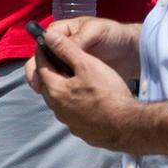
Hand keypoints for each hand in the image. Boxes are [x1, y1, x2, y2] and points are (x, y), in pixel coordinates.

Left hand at [26, 19, 140, 146]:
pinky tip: (88, 100)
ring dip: (63, 89)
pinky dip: (74, 104)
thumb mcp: (87, 64)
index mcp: (55, 89)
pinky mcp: (80, 130)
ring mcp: (68, 121)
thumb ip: (66, 49)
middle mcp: (57, 108)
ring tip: (76, 80)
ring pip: (59, 100)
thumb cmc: (108, 93)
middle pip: (48, 84)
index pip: (40, 66)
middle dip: (51, 71)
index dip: (43, 52)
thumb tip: (49, 36)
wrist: (127, 125)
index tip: (46, 43)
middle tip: (60, 60)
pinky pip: (72, 113)